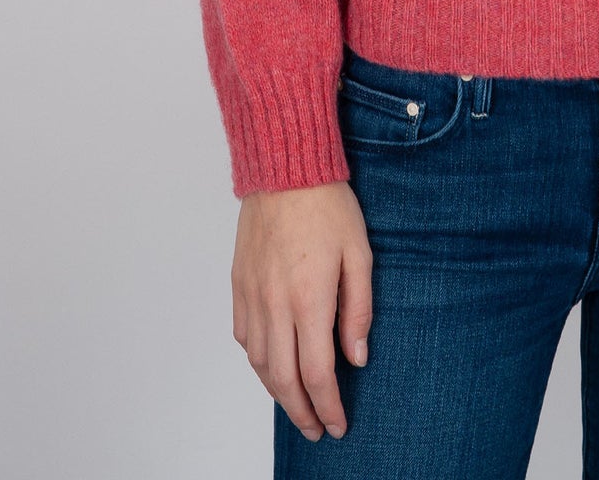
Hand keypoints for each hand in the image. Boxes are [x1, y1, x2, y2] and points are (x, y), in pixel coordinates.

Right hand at [231, 180, 372, 441]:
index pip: (317, 373)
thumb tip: (356, 357)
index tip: (337, 425)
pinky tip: (272, 363)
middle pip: (283, 379)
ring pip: (260, 363)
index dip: (327, 406)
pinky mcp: (239, 284)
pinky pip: (244, 336)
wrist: (285, 169)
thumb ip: (358, 309)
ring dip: (277, 391)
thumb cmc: (328, 206)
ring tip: (296, 404)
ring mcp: (253, 296)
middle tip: (316, 429)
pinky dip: (258, 359)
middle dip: (301, 411)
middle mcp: (275, 305)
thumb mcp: (359, 254)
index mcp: (309, 299)